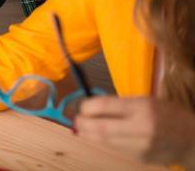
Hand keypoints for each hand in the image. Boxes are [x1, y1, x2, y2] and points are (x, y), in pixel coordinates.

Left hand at [76, 96, 194, 166]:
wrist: (192, 140)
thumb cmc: (167, 114)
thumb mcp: (146, 101)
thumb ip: (121, 104)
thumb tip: (90, 107)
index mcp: (143, 108)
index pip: (106, 106)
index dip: (87, 107)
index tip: (80, 106)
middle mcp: (142, 127)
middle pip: (102, 128)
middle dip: (83, 124)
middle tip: (75, 120)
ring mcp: (141, 146)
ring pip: (106, 141)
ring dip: (89, 135)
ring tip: (81, 128)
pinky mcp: (141, 158)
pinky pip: (115, 149)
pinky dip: (103, 142)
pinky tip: (97, 137)